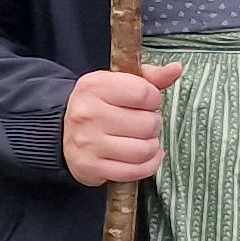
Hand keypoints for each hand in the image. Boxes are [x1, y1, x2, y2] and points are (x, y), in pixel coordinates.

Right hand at [62, 64, 180, 184]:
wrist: (63, 131)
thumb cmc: (100, 105)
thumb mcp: (119, 83)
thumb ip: (150, 77)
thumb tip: (176, 69)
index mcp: (95, 86)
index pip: (145, 93)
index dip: (154, 100)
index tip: (147, 103)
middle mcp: (88, 114)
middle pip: (148, 123)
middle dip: (153, 124)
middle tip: (144, 123)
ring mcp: (88, 143)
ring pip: (144, 149)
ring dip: (152, 146)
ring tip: (142, 139)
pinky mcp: (91, 167)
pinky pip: (135, 171)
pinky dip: (148, 165)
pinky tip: (144, 157)